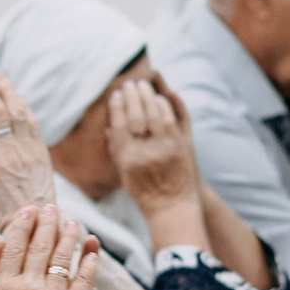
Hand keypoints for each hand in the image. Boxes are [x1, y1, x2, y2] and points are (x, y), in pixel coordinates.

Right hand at [0, 205, 97, 289]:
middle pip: (39, 246)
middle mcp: (29, 286)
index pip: (14, 248)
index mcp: (6, 287)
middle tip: (52, 207)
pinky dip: (88, 262)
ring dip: (69, 236)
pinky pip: (83, 279)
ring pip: (63, 257)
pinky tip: (92, 250)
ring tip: (73, 221)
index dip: (21, 226)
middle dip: (46, 223)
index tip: (27, 211)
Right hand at [106, 77, 199, 218]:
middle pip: (136, 114)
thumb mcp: (124, 175)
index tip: (115, 95)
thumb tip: (109, 129)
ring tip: (143, 84)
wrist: (173, 206)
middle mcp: (145, 150)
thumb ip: (116, 151)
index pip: (119, 124)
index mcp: (127, 158)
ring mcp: (165, 146)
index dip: (116, 107)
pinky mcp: (180, 144)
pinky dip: (164, 105)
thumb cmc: (145, 193)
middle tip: (129, 83)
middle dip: (132, 95)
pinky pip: (171, 118)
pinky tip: (160, 97)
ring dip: (148, 95)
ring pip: (154, 112)